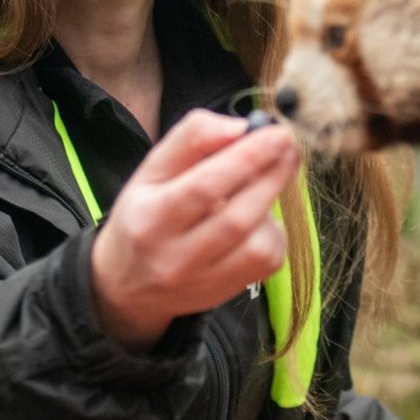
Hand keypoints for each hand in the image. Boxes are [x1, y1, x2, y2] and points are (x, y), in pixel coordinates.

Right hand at [90, 109, 300, 348]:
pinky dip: (273, 231)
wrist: (130, 285)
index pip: (204, 187)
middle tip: (289, 147)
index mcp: (150, 218)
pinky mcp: (228, 292)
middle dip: (272, 176)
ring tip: (261, 184)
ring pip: (257, 243)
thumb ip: (192, 139)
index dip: (247, 158)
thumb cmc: (144, 214)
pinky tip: (257, 218)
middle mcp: (174, 257)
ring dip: (270, 206)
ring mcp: (203, 281)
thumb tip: (240, 127)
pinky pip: (268, 259)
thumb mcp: (152, 170)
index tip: (276, 134)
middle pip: (237, 217)